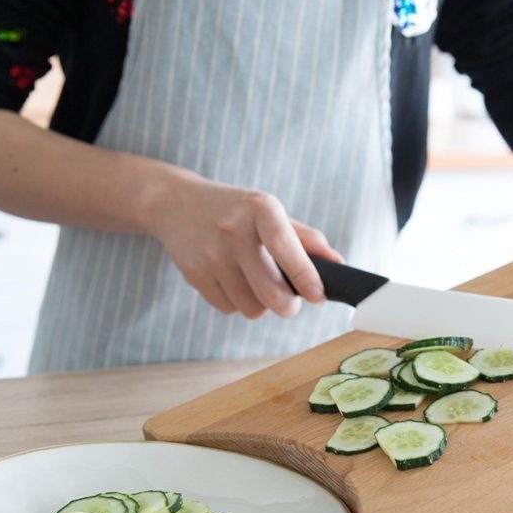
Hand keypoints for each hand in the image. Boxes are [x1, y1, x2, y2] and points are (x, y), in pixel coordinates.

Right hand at [148, 167, 343, 317]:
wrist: (175, 204)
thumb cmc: (235, 211)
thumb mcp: (269, 212)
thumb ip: (305, 239)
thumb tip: (338, 266)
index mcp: (259, 209)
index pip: (285, 247)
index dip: (305, 275)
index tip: (318, 296)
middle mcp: (233, 231)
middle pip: (270, 292)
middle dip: (287, 306)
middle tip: (290, 301)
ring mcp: (210, 254)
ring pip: (251, 308)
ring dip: (260, 304)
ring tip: (255, 282)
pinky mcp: (194, 275)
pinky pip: (229, 309)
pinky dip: (237, 303)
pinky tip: (232, 280)